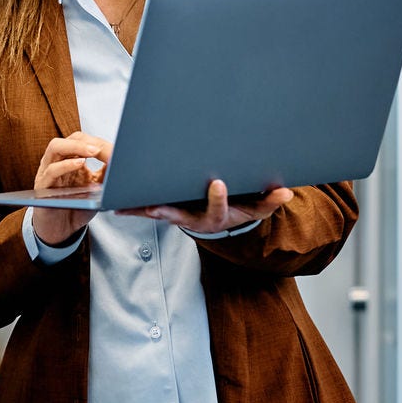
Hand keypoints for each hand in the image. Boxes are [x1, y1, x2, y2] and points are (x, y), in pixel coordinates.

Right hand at [31, 134, 111, 245]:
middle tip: (101, 148)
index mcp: (68, 159)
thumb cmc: (77, 207)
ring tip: (93, 151)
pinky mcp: (42, 187)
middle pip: (68, 139)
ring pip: (55, 148)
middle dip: (85, 141)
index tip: (114, 147)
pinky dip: (66, 165)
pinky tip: (80, 164)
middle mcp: (56, 162)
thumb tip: (120, 159)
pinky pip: (51, 171)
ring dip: (76, 147)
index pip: (80, 140)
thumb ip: (105, 174)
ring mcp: (47, 172)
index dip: (96, 141)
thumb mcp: (96, 187)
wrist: (62, 230)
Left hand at [120, 179, 292, 234]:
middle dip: (168, 211)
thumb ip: (271, 200)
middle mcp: (196, 219)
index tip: (218, 183)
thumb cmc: (241, 205)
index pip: (219, 208)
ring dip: (142, 209)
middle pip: (181, 216)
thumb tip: (287, 193)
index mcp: (218, 216)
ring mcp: (179, 215)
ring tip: (125, 204)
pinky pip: (147, 208)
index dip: (218, 198)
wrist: (224, 216)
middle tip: (155, 205)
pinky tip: (115, 202)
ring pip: (160, 213)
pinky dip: (132, 206)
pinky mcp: (166, 210)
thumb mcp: (258, 205)